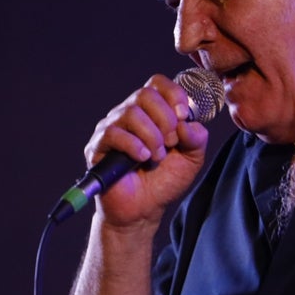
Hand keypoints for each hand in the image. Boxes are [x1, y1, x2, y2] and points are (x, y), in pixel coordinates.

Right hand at [84, 74, 209, 228]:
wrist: (143, 210)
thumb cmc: (163, 181)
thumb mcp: (191, 158)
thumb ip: (196, 137)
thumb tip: (187, 122)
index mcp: (150, 112)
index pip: (157, 84)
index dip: (173, 94)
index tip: (184, 116)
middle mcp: (128, 114)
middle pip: (145, 95)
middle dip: (165, 119)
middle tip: (171, 143)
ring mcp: (111, 129)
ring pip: (131, 113)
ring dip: (151, 136)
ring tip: (156, 156)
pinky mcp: (97, 147)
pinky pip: (113, 133)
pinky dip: (133, 145)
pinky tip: (142, 159)